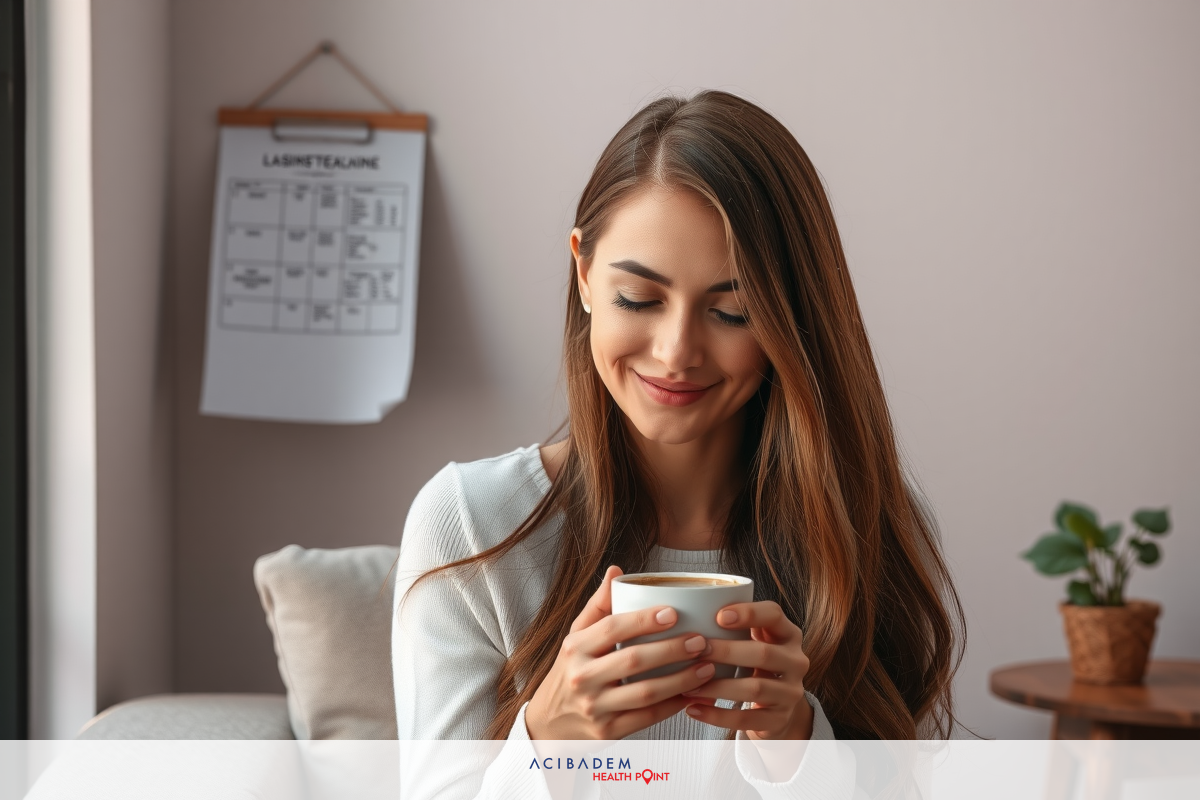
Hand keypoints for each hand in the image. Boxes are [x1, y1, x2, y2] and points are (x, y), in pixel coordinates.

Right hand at [524, 566, 719, 738]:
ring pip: (645, 693)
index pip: (612, 628)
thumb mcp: (576, 637)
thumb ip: (598, 606)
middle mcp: (582, 677)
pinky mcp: (607, 731)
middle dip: (672, 650)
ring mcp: (594, 707)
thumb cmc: (570, 671)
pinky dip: (673, 706)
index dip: (643, 620)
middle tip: (701, 640)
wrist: (549, 722)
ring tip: (707, 668)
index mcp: (575, 647)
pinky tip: (692, 694)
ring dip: (681, 680)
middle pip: (633, 660)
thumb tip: (617, 572)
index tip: (673, 613)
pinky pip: (647, 718)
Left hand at [679, 601, 814, 739]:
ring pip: (754, 688)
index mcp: (788, 634)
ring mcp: (791, 692)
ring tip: (688, 686)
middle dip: (727, 651)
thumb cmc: (754, 664)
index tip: (719, 616)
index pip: (774, 615)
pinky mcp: (780, 720)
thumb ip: (734, 628)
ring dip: (717, 687)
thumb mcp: (754, 641)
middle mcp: (796, 661)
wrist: (776, 707)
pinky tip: (693, 709)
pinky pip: (747, 719)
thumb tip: (688, 615)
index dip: (749, 613)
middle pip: (763, 653)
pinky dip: (717, 715)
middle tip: (697, 650)